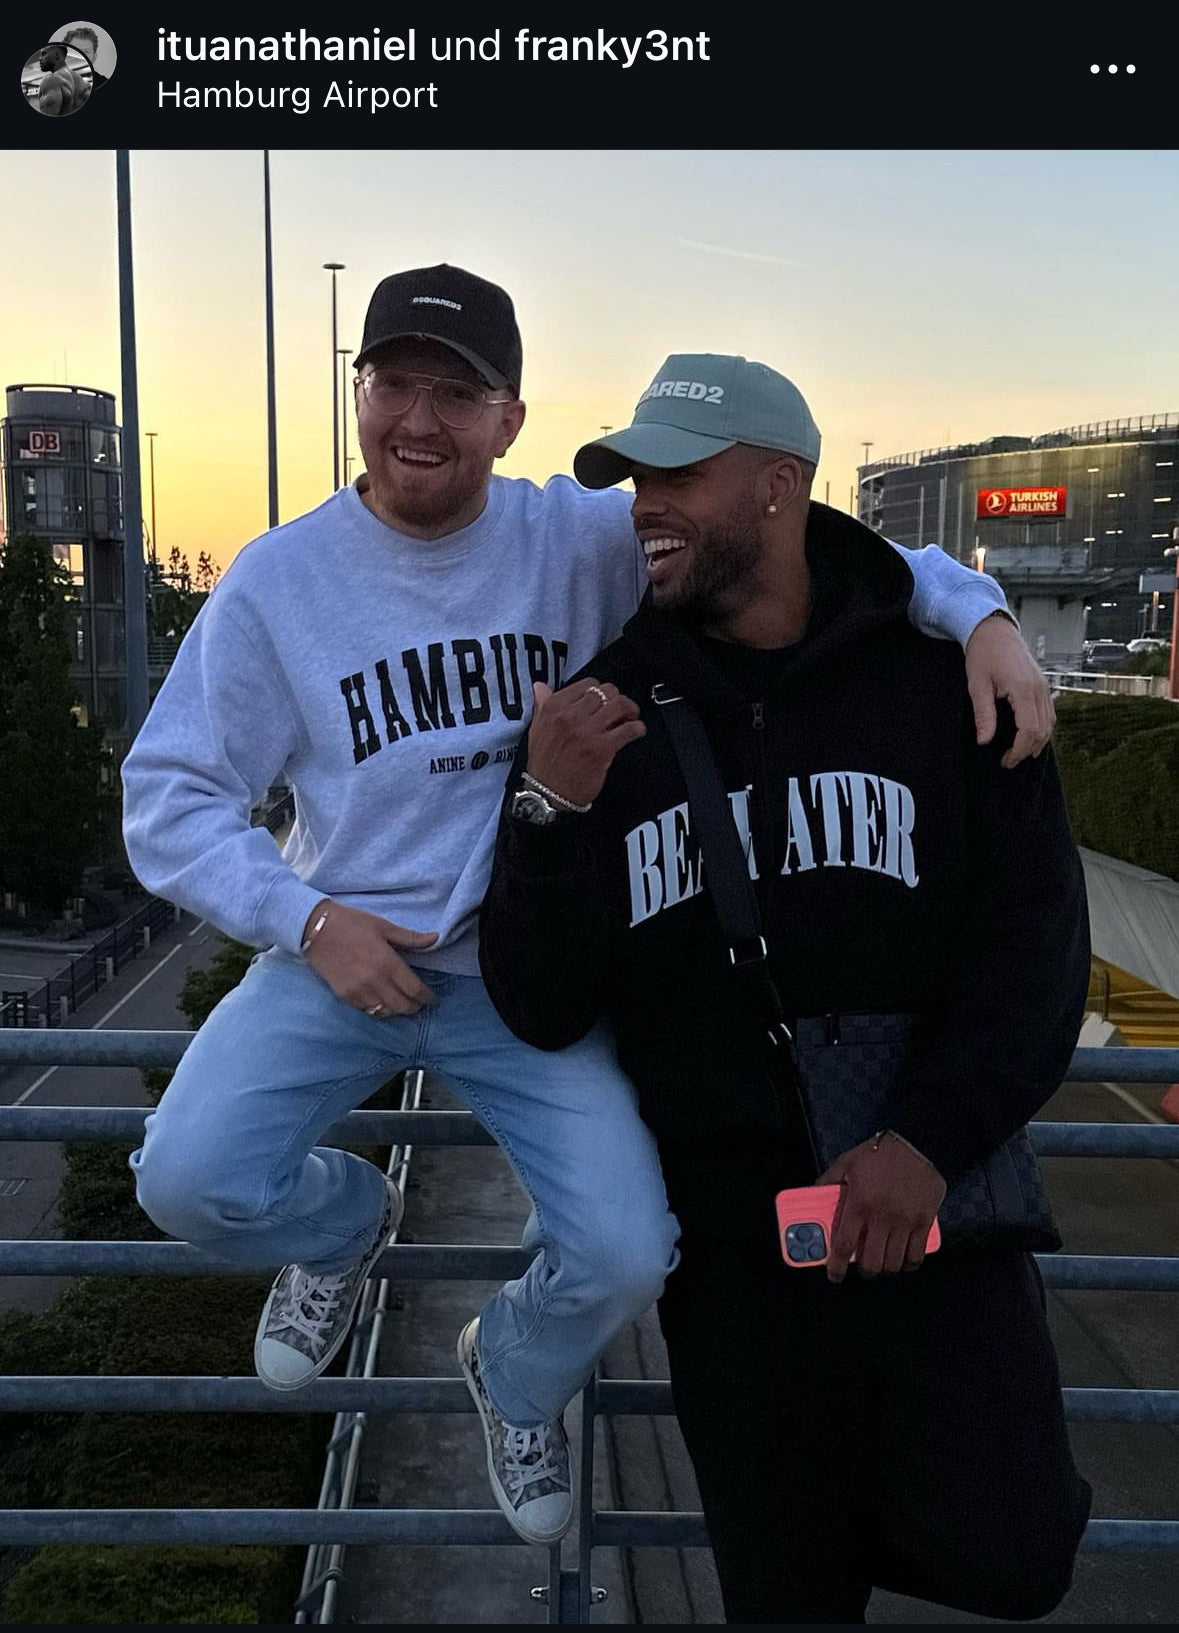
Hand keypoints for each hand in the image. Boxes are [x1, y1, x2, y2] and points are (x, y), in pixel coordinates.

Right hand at [301, 900, 437, 1015]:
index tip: (431, 998)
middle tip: (419, 1003)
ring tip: (402, 1003)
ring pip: (385, 1011)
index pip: (414, 989)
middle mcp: (375, 981)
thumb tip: (435, 938)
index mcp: (388, 963)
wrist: (315, 929)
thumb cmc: (351, 923)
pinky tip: (382, 1001)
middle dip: (414, 1006)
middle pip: (402, 1005)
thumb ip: (410, 937)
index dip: (426, 996)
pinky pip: (367, 1010)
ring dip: (397, 1009)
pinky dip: (378, 1008)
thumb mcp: (383, 926)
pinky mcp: (345, 995)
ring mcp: (359, 991)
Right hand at [525, 678, 646, 807]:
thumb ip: (542, 705)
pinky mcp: (602, 749)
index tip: (603, 701)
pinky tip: (637, 732)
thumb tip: (541, 686)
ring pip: (620, 705)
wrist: (548, 793)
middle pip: (606, 692)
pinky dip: (638, 728)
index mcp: (554, 708)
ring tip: (631, 718)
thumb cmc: (544, 763)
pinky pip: (628, 730)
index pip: (587, 684)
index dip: (600, 692)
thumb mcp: (536, 729)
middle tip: (620, 710)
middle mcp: (570, 716)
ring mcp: (587, 732)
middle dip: (617, 699)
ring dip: (631, 710)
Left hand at [817, 1133, 946, 1283]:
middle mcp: (882, 1217)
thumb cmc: (879, 1154)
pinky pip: (916, 1256)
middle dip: (864, 1272)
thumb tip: (813, 1196)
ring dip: (885, 1268)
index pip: (844, 1245)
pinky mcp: (924, 1223)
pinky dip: (908, 1264)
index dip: (837, 1267)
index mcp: (859, 1203)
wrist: (918, 1144)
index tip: (834, 1275)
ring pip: (894, 1264)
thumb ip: (829, 1182)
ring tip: (882, 1262)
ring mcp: (905, 1222)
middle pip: (871, 1263)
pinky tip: (903, 1259)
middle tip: (862, 1268)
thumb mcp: (847, 1163)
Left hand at [964, 612, 1055, 768]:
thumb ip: (983, 714)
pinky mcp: (1043, 685)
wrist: (994, 630)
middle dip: (1027, 750)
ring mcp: (1044, 686)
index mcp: (1024, 689)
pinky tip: (1029, 736)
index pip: (1030, 730)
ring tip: (1018, 753)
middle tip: (1008, 761)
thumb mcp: (977, 684)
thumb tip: (984, 741)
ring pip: (1050, 723)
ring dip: (1037, 741)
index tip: (1006, 761)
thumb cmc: (983, 653)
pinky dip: (1042, 728)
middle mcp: (1039, 689)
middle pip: (1043, 730)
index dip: (1019, 750)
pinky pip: (1049, 712)